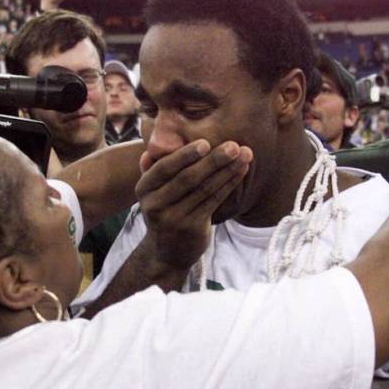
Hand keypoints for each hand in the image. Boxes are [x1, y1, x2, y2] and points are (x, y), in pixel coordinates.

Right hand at [136, 140, 252, 269]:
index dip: (185, 155)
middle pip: (188, 178)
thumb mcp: (155, 190)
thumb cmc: (165, 209)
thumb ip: (158, 167)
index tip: (206, 142)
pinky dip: (229, 183)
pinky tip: (241, 170)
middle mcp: (155, 204)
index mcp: (144, 189)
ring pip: (205, 189)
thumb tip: (161, 138)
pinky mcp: (191, 227)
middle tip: (234, 145)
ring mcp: (173, 218)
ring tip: (245, 154)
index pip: (164, 168)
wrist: (167, 251)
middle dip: (213, 160)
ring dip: (227, 170)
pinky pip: (214, 201)